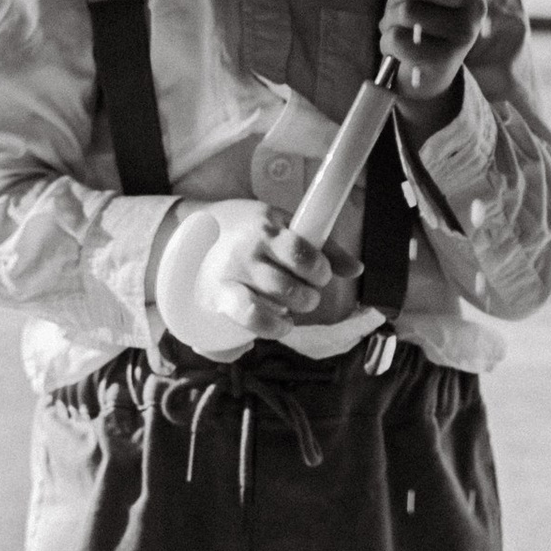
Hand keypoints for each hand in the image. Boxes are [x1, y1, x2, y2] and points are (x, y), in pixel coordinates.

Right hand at [223, 210, 360, 332]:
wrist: (192, 230)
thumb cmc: (248, 228)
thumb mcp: (283, 224)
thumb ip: (322, 247)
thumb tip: (357, 269)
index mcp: (267, 227)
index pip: (302, 253)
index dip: (319, 270)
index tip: (319, 274)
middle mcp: (248, 250)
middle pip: (291, 285)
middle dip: (308, 295)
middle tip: (304, 292)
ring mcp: (232, 274)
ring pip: (274, 302)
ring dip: (292, 311)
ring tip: (289, 307)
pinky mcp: (219, 295)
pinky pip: (251, 317)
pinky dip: (272, 326)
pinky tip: (280, 324)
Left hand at [382, 0, 491, 125]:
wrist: (423, 73)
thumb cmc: (422, 20)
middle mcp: (475, 6)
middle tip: (398, 4)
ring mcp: (464, 34)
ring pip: (409, 11)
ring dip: (390, 20)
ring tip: (398, 28)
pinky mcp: (446, 60)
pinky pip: (400, 39)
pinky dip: (388, 42)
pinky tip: (396, 48)